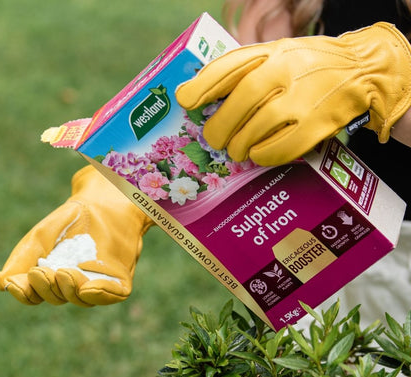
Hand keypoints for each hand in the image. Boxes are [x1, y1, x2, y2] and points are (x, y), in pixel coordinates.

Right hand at [0, 165, 152, 305]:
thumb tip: (3, 285)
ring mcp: (98, 283)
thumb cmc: (71, 221)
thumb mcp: (42, 236)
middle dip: (48, 288)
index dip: (27, 293)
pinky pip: (113, 294)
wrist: (105, 203)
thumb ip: (23, 258)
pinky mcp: (120, 279)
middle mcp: (74, 284)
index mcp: (52, 278)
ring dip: (71, 290)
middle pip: (57, 297)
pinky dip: (101, 294)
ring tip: (64, 273)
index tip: (22, 282)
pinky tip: (89, 288)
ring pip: (82, 299)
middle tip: (44, 271)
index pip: (36, 295)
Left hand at [176, 22, 410, 165]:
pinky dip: (265, 154)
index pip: (231, 65)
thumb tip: (202, 95)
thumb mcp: (278, 55)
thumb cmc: (307, 66)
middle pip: (242, 100)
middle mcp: (287, 70)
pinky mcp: (319, 122)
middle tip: (213, 140)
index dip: (204, 85)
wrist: (359, 69)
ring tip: (237, 151)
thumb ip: (246, 70)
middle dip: (221, 126)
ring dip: (241, 145)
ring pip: (260, 126)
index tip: (185, 101)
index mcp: (272, 52)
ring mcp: (304, 96)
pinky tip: (258, 155)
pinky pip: (284, 146)